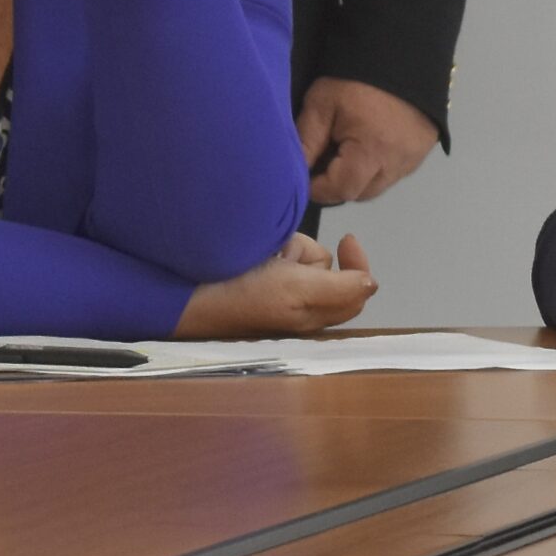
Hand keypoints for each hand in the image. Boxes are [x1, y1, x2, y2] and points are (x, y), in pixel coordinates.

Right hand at [174, 232, 378, 337]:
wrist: (183, 288)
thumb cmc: (240, 294)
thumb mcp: (296, 294)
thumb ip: (339, 289)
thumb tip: (372, 283)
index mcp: (311, 317)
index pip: (354, 291)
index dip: (357, 266)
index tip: (347, 238)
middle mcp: (296, 304)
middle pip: (323, 266)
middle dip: (305, 254)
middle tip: (277, 259)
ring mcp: (273, 288)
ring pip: (300, 253)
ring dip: (284, 246)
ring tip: (258, 255)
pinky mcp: (254, 273)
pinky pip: (277, 248)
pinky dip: (269, 243)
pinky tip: (250, 249)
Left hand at [296, 78, 438, 204]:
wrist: (400, 48)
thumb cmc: (354, 78)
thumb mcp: (321, 104)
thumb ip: (306, 142)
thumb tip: (293, 174)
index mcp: (372, 152)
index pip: (341, 190)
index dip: (318, 189)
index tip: (304, 177)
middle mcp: (398, 162)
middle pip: (362, 193)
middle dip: (339, 184)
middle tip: (325, 161)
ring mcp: (415, 157)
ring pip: (381, 184)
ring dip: (361, 177)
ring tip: (348, 151)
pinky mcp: (424, 148)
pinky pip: (397, 171)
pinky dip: (380, 166)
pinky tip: (371, 143)